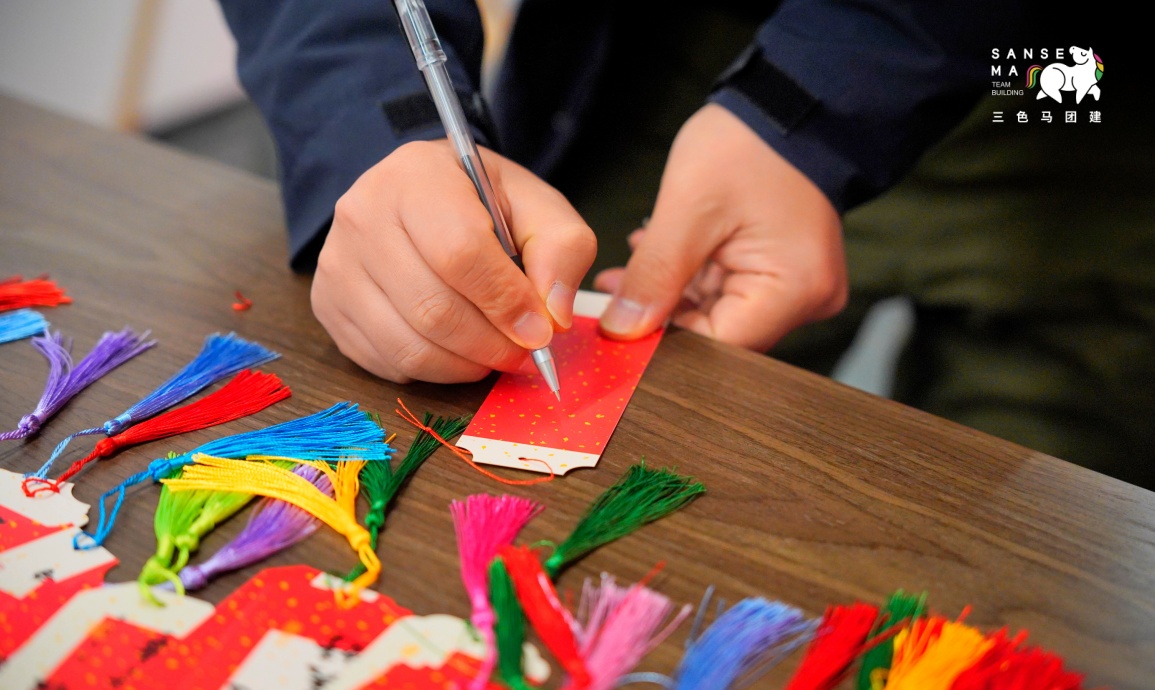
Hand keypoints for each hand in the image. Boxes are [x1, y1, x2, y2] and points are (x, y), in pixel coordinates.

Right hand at [313, 140, 595, 382]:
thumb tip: (554, 316)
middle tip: (523, 352)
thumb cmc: (483, 204)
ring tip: (494, 354)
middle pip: (432, 308)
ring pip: (407, 345)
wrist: (421, 199)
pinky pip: (384, 362)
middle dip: (490, 344)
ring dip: (464, 365)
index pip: (459, 253)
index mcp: (416, 175)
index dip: (505, 302)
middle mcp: (362, 214)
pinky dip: (431, 371)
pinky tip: (456, 351)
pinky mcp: (326, 304)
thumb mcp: (537, 208)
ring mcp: (336, 262)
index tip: (539, 330)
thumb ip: (562, 252)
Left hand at [594, 103, 846, 351]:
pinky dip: (693, 280)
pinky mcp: (784, 273)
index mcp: (793, 290)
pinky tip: (658, 258)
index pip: (719, 346)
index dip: (663, 341)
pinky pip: (731, 292)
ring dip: (673, 295)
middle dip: (664, 316)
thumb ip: (653, 277)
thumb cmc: (748, 145)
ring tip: (630, 267)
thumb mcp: (688, 211)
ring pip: (720, 314)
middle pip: (720, 335)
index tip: (619, 326)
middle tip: (616, 293)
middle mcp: (806, 299)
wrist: (790, 104)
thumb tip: (623, 328)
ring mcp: (798, 288)